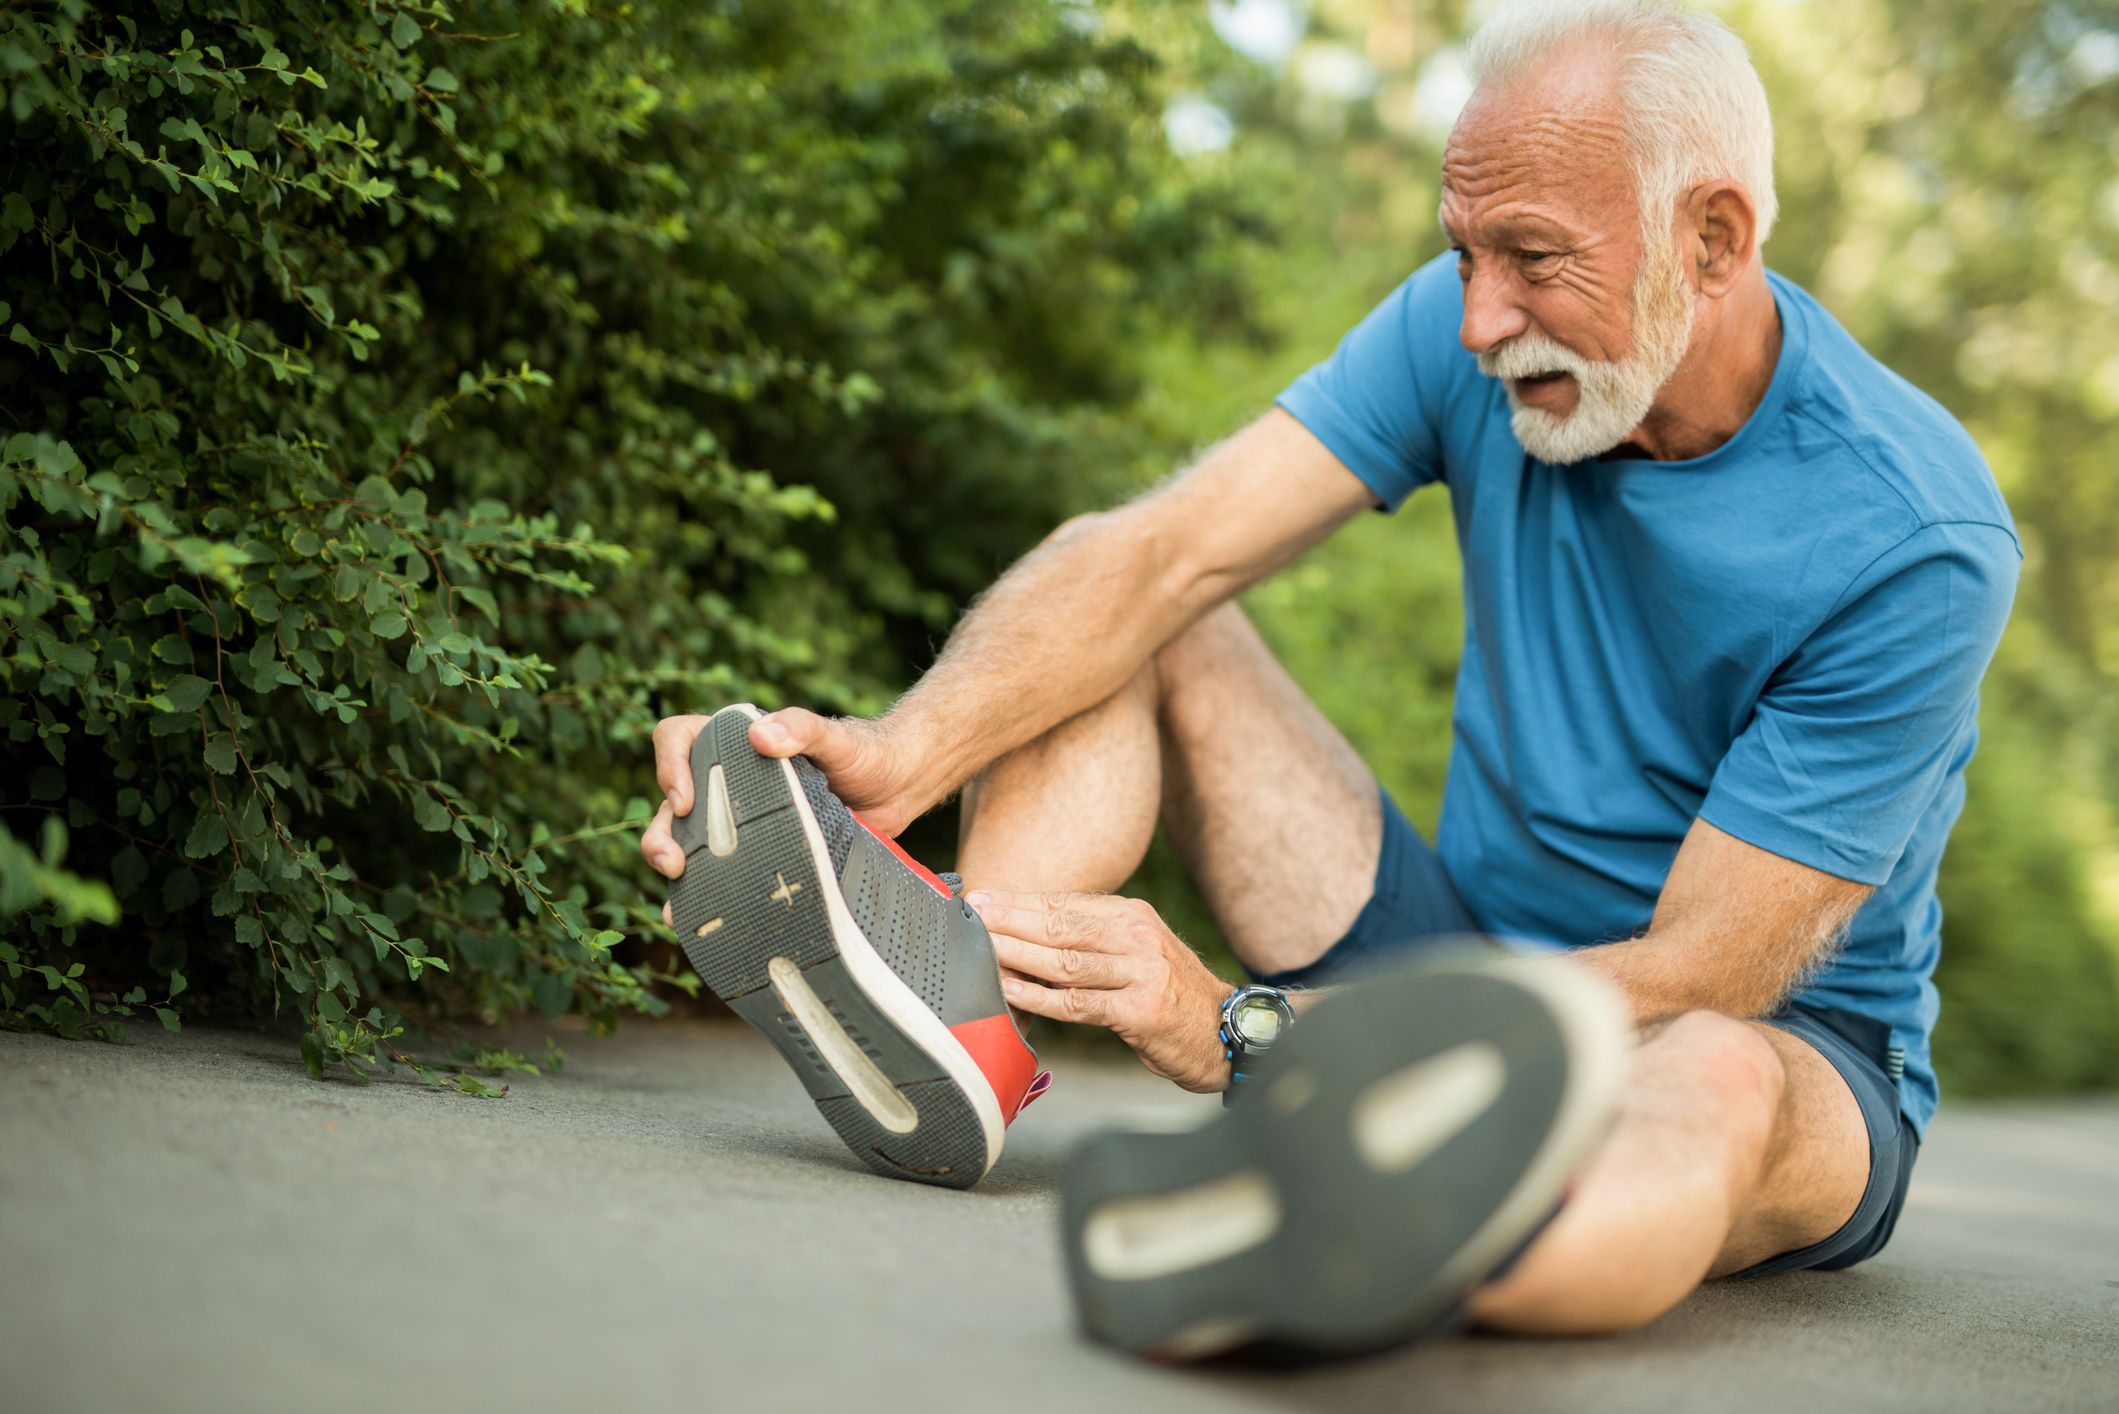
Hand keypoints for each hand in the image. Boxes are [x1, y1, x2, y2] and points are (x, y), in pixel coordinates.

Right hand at [638, 708, 924, 925]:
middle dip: (659, 834)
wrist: (898, 789)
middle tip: (672, 862)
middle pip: (670, 803)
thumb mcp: (837, 739)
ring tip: (676, 905)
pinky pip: (717, 876)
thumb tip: (759, 735)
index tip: (685, 801)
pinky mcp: (756, 855)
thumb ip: (803, 729)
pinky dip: (700, 900)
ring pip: (686, 844)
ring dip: (674, 872)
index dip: (669, 765)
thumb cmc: (865, 753)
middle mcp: (728, 782)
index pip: (679, 738)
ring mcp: (739, 822)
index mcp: (736, 744)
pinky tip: (692, 923)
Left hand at [969, 889, 1233, 1093]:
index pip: (1066, 903)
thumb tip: (1029, 932)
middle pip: (1060, 925)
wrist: (1225, 1031)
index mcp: (1133, 915)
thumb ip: (1094, 940)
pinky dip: (1038, 997)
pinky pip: (1076, 1003)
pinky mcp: (1139, 1010)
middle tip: (972, 915)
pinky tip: (1010, 991)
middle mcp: (1137, 936)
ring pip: (1064, 961)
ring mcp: (1141, 972)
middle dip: (1010, 920)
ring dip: (1017, 954)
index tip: (982, 898)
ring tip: (981, 948)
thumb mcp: (1139, 952)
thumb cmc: (1170, 994)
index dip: (1020, 902)